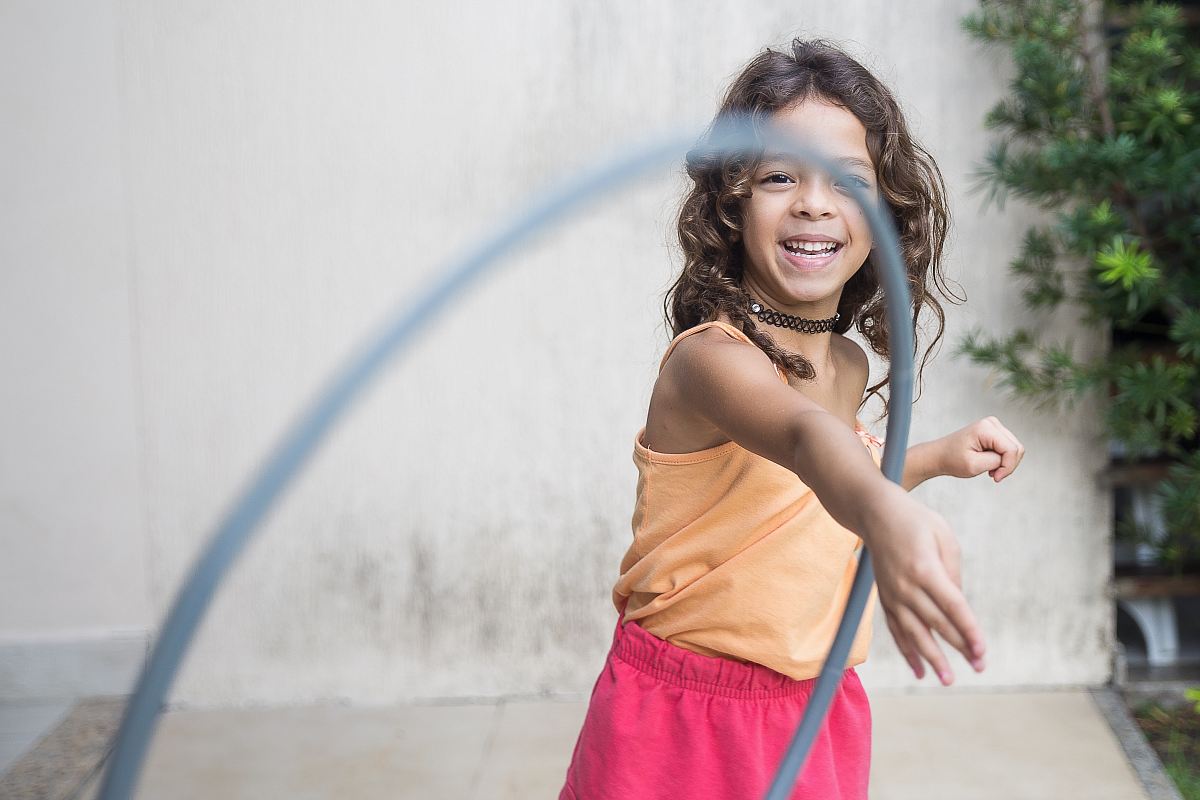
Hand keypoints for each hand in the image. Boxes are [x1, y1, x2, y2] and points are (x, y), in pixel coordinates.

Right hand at [865, 490, 985, 685]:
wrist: (875, 513)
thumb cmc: (916, 521)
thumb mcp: (944, 536)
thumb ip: (953, 572)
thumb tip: (959, 606)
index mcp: (925, 568)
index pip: (952, 606)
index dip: (968, 630)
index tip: (982, 650)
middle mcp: (906, 586)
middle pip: (936, 623)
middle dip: (959, 647)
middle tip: (979, 667)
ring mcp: (892, 594)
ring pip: (914, 633)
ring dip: (931, 658)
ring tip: (948, 679)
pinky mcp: (884, 598)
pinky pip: (896, 630)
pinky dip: (907, 652)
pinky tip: (919, 671)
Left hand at [933, 416, 1024, 482]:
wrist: (940, 455)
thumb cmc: (952, 460)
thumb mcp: (974, 465)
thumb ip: (997, 461)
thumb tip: (1011, 457)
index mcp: (986, 428)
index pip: (1012, 450)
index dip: (1008, 467)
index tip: (995, 478)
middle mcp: (992, 423)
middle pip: (1017, 448)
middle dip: (1008, 465)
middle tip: (993, 475)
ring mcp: (994, 426)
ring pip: (1015, 448)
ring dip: (1005, 463)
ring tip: (990, 470)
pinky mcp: (994, 432)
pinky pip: (1008, 448)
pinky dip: (1002, 459)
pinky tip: (990, 464)